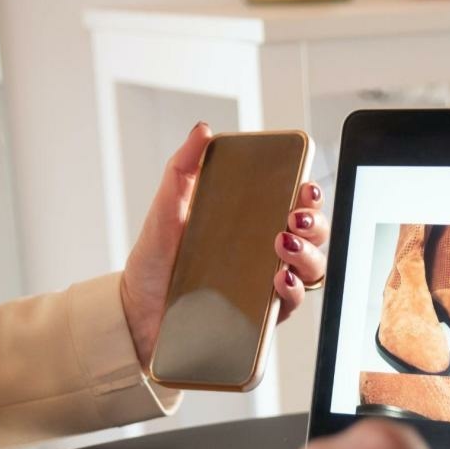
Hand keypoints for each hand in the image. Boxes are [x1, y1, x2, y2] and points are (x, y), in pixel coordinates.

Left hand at [121, 122, 331, 366]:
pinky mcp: (260, 318)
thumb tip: (202, 130)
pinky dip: (292, 290)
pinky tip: (279, 278)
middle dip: (315, 223)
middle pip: (312, 236)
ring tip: (283, 243)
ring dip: (308, 254)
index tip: (305, 186)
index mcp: (251, 225)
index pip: (293, 205)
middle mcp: (265, 254)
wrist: (134, 312)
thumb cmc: (155, 263)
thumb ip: (183, 168)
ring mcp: (265, 286)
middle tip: (294, 216)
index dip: (309, 196)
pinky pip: (291, 304)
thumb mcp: (167, 210)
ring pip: (311, 269)